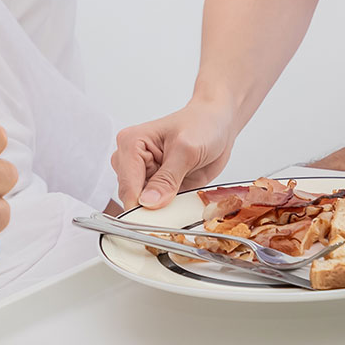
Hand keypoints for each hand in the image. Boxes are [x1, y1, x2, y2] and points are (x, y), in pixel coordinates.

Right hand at [112, 98, 242, 209]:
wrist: (217, 124)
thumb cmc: (202, 124)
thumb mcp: (187, 150)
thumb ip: (167, 178)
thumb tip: (148, 202)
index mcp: (131, 144)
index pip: (127, 185)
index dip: (140, 206)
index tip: (156, 220)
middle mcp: (132, 160)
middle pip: (131, 198)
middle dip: (152, 208)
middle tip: (176, 204)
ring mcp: (144, 174)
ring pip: (143, 205)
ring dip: (163, 209)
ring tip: (184, 192)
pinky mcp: (156, 185)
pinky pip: (158, 206)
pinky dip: (171, 208)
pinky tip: (185, 195)